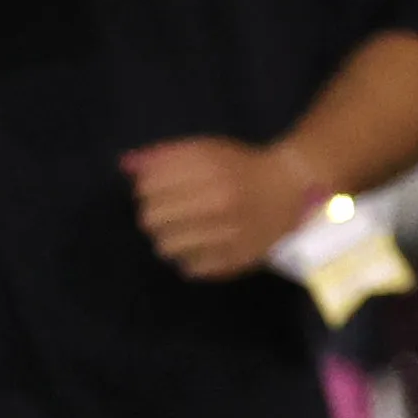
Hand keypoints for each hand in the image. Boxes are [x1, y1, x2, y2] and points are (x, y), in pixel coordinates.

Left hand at [120, 136, 321, 283]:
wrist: (292, 188)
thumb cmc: (243, 166)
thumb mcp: (206, 149)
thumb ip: (164, 155)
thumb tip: (125, 166)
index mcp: (208, 170)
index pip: (147, 187)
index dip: (147, 189)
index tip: (161, 191)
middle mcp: (218, 200)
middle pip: (151, 219)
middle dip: (155, 216)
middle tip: (170, 214)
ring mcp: (229, 232)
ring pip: (167, 247)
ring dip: (170, 240)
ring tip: (184, 233)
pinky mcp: (238, 258)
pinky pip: (191, 268)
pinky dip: (191, 260)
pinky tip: (202, 248)